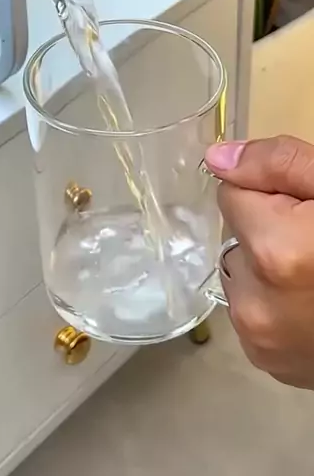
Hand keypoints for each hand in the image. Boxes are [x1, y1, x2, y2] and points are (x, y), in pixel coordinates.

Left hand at [205, 136, 313, 389]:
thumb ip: (279, 164)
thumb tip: (218, 159)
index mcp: (275, 250)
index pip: (232, 194)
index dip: (271, 193)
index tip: (306, 208)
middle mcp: (256, 302)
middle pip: (236, 238)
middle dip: (268, 232)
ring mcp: (261, 339)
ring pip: (243, 276)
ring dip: (269, 270)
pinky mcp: (268, 362)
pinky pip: (255, 312)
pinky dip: (277, 304)